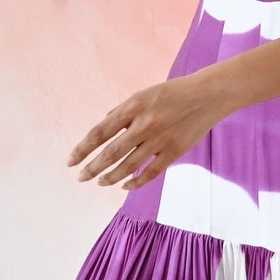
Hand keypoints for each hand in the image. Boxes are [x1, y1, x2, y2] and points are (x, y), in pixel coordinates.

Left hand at [67, 66, 230, 192]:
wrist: (208, 94)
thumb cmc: (173, 93)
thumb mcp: (143, 94)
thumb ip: (123, 111)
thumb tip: (103, 127)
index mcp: (132, 106)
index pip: (99, 132)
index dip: (82, 149)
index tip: (70, 162)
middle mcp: (144, 124)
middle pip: (110, 153)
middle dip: (92, 168)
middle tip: (80, 178)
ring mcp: (160, 139)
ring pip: (128, 166)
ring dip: (110, 177)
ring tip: (100, 182)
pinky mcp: (174, 151)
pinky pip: (151, 172)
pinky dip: (135, 181)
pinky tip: (124, 186)